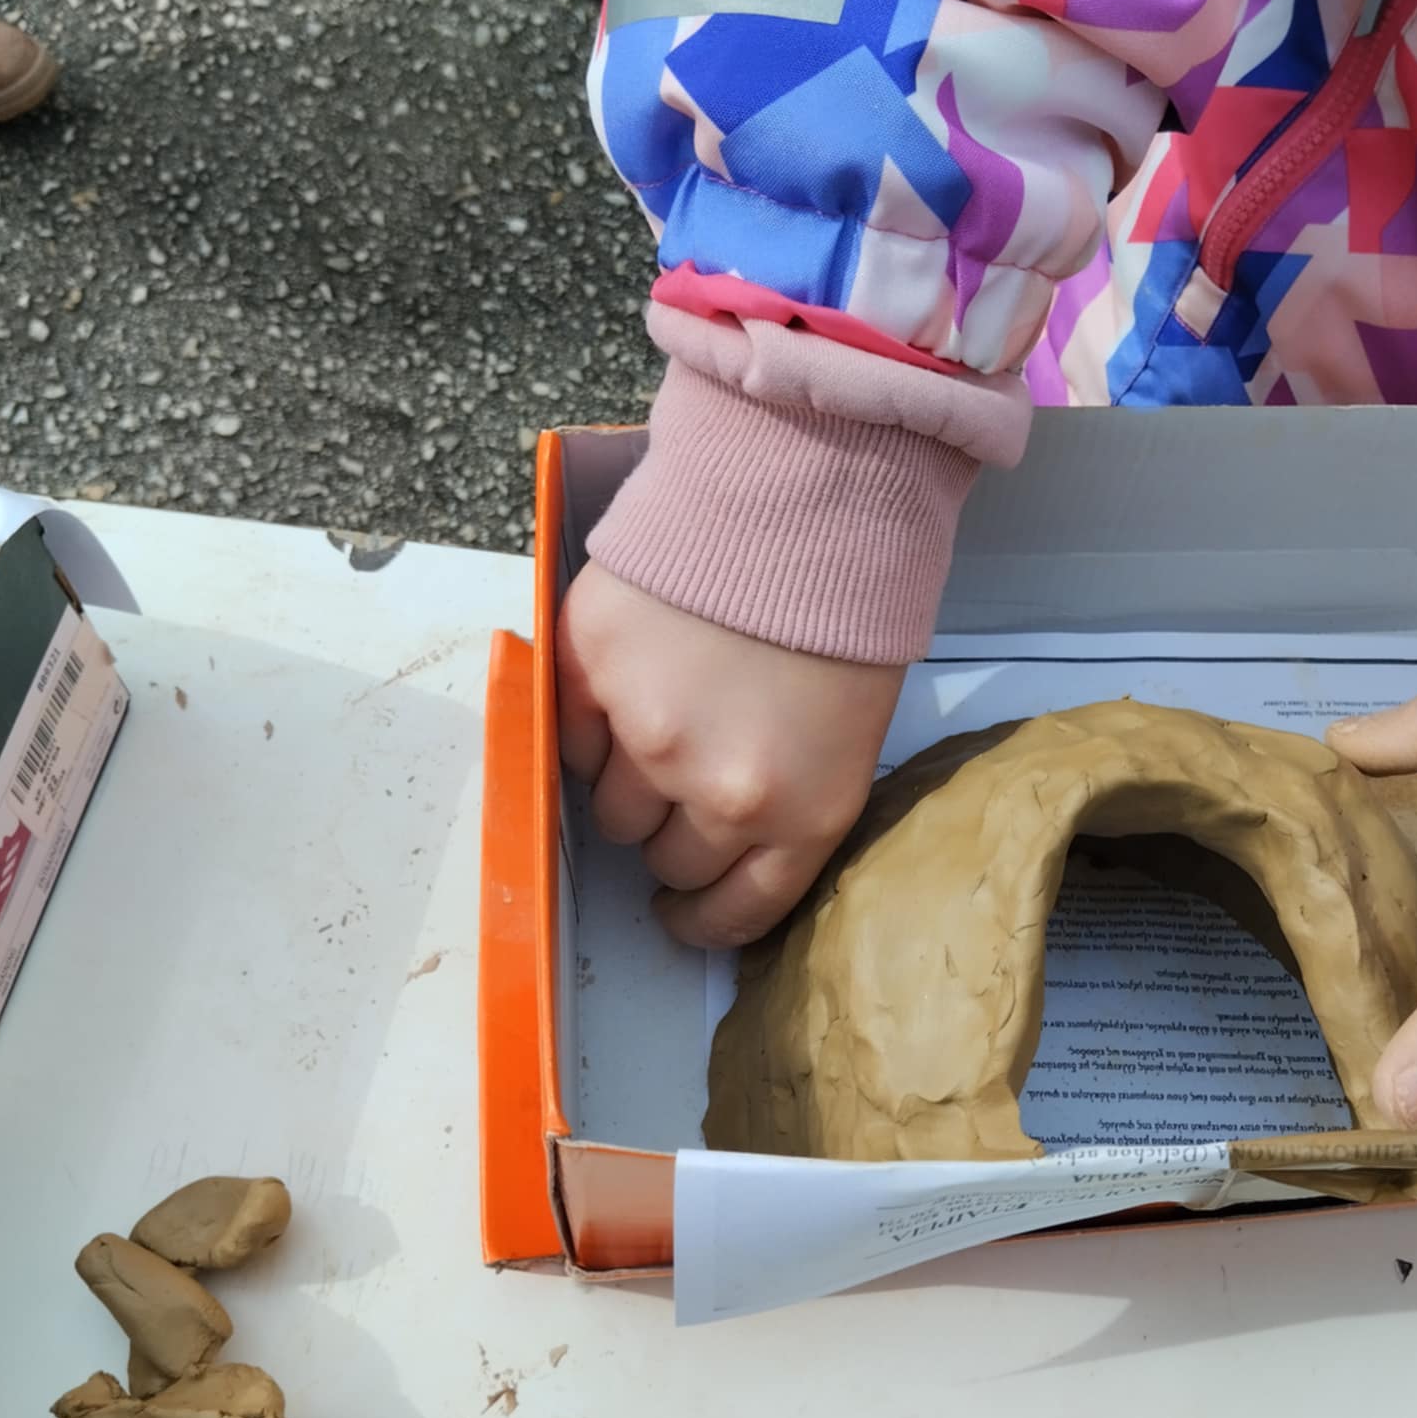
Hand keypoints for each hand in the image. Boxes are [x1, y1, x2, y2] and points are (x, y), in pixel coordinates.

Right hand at [556, 562, 903, 947]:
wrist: (809, 496)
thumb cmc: (846, 613)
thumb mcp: (850, 735)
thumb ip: (787, 803)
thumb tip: (716, 845)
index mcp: (802, 814)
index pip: (734, 914)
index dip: (701, 920)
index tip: (684, 911)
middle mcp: (720, 792)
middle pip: (665, 860)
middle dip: (673, 832)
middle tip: (684, 780)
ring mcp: (648, 732)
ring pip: (609, 809)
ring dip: (628, 779)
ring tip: (661, 714)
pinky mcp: (592, 668)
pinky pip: (566, 738)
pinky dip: (586, 726)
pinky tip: (623, 686)